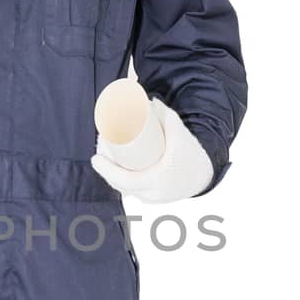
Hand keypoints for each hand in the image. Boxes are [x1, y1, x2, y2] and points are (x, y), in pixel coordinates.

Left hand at [90, 96, 213, 202]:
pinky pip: (131, 192)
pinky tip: (109, 172)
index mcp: (160, 179)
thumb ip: (166, 115)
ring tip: (103, 157)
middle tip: (99, 150)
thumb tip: (148, 100)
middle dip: (106, 168)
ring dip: (110, 174)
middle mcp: (155, 193)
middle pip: (121, 184)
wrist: (204, 172)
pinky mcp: (152, 199)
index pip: (126, 180)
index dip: (107, 170)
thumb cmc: (191, 152)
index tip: (95, 158)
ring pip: (125, 189)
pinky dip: (119, 182)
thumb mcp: (180, 133)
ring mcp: (153, 198)